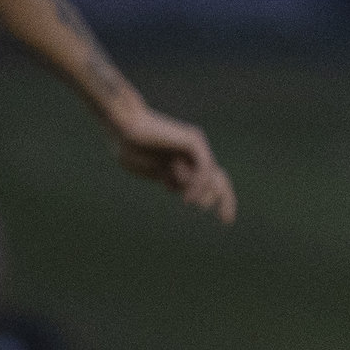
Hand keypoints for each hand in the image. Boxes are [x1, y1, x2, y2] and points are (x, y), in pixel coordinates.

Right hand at [109, 102, 237, 222]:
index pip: (209, 181)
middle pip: (219, 178)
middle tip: (227, 222)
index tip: (225, 222)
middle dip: (225, 200)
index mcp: (183, 160)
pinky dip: (199, 185)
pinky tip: (189, 198)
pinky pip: (204, 168)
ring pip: (211, 176)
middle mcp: (193, 152)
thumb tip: (190, 195)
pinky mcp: (193, 140)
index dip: (216, 199)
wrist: (123, 128)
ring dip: (201, 192)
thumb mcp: (155, 171)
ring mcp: (195, 144)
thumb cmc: (130, 148)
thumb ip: (172, 180)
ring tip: (189, 202)